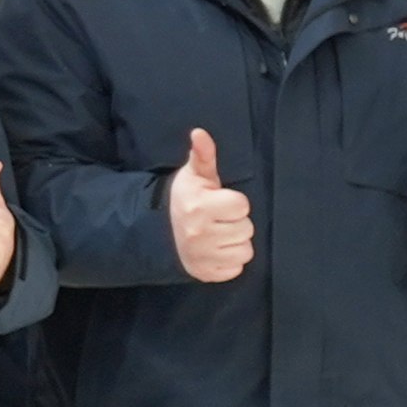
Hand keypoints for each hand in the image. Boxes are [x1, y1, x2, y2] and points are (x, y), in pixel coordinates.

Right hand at [167, 128, 254, 282]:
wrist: (160, 234)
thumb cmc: (184, 200)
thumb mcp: (193, 176)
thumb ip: (202, 155)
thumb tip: (200, 133)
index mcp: (199, 207)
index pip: (242, 206)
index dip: (233, 203)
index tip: (219, 203)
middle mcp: (200, 234)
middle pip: (246, 229)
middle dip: (235, 223)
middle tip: (217, 220)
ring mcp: (204, 256)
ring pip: (245, 250)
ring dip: (235, 243)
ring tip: (218, 235)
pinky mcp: (208, 274)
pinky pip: (237, 268)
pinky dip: (229, 260)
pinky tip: (216, 251)